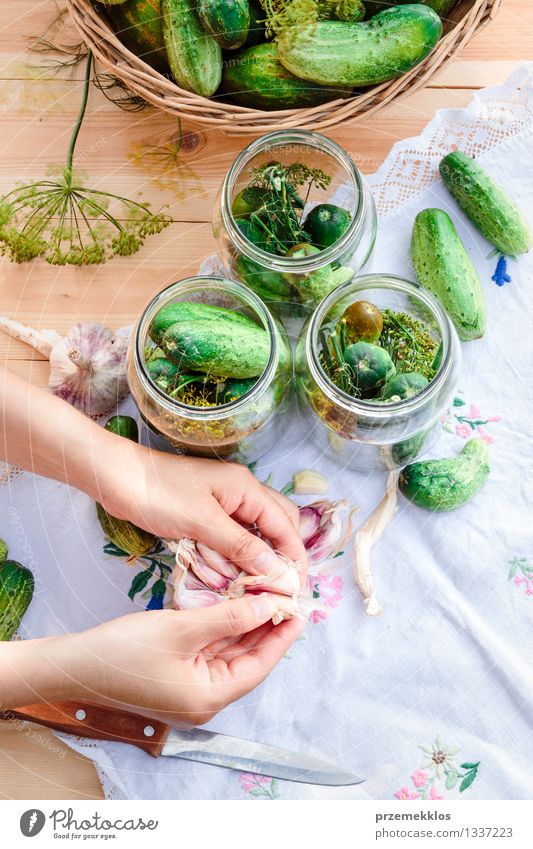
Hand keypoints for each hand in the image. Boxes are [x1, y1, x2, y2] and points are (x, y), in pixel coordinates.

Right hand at [67, 595, 303, 723]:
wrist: (75, 664)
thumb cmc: (125, 651)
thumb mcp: (181, 630)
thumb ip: (228, 618)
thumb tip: (267, 607)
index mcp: (209, 698)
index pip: (259, 665)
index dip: (281, 636)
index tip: (300, 610)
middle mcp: (204, 699)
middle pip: (247, 660)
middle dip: (266, 628)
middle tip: (287, 597)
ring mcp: (190, 689)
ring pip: (229, 653)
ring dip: (246, 626)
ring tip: (268, 596)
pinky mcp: (177, 676)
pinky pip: (210, 651)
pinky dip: (224, 629)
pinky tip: (236, 606)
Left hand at [97, 439, 306, 581]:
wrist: (116, 477)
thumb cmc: (159, 494)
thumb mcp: (202, 523)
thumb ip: (241, 546)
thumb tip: (277, 569)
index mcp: (247, 488)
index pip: (285, 525)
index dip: (294, 557)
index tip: (297, 588)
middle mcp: (241, 493)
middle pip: (276, 526)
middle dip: (281, 557)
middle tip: (280, 589)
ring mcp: (223, 502)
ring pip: (253, 533)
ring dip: (257, 558)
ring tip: (259, 589)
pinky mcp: (205, 513)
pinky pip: (231, 536)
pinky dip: (236, 555)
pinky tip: (233, 576)